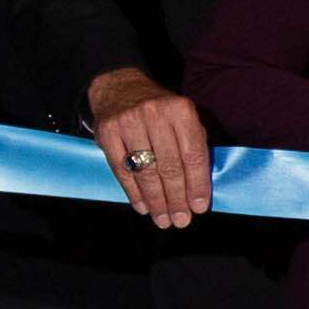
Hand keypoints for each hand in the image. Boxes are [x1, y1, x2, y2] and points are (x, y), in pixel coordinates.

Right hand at [86, 71, 211, 230]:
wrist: (121, 88)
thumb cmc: (160, 111)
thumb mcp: (183, 117)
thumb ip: (194, 145)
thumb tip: (200, 189)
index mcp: (180, 109)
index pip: (193, 154)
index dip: (197, 184)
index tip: (199, 207)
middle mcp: (155, 113)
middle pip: (170, 166)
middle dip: (177, 198)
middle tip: (181, 220)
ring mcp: (128, 122)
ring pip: (146, 171)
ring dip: (156, 201)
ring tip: (163, 219)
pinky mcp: (108, 132)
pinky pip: (122, 170)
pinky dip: (134, 192)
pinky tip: (143, 207)